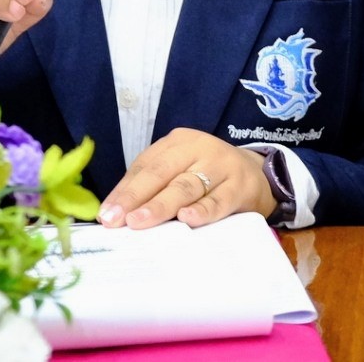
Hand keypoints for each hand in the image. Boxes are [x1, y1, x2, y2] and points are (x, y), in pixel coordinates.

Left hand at [98, 129, 274, 229]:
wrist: (257, 175)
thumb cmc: (208, 176)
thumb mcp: (181, 171)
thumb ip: (153, 187)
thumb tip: (114, 213)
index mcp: (178, 143)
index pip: (145, 166)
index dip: (124, 190)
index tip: (106, 214)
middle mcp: (198, 148)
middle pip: (162, 173)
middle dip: (136, 197)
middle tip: (117, 220)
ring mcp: (221, 166)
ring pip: (186, 186)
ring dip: (161, 205)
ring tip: (140, 221)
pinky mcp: (240, 186)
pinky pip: (219, 200)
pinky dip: (202, 211)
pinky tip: (187, 220)